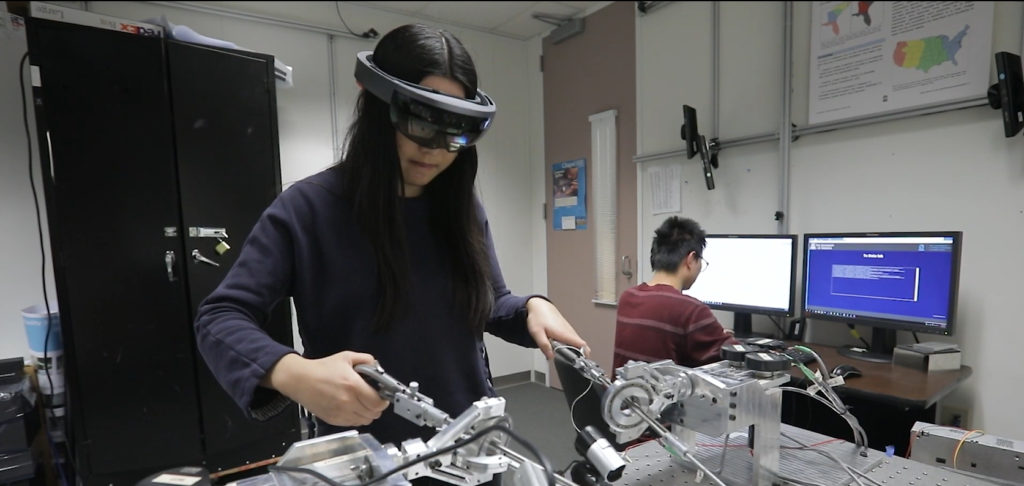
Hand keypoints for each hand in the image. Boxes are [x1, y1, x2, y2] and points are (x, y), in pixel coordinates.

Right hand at [264, 351, 389, 426]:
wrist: (300, 379)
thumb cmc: (322, 368)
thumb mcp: (346, 357)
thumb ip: (366, 359)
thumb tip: (378, 367)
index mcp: (353, 386)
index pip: (378, 403)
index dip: (383, 400)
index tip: (382, 395)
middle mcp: (348, 402)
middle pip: (373, 414)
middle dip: (377, 407)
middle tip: (373, 398)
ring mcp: (340, 413)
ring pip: (364, 421)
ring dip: (367, 413)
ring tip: (363, 403)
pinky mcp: (333, 420)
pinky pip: (352, 423)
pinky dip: (356, 418)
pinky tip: (353, 408)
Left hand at [525, 297, 588, 359]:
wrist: (539, 306)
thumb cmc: (538, 317)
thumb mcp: (537, 333)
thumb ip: (544, 345)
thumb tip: (550, 356)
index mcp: (564, 333)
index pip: (581, 344)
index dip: (585, 353)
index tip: (583, 361)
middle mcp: (569, 331)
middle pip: (582, 345)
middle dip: (580, 354)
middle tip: (574, 361)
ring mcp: (568, 329)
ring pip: (577, 342)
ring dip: (575, 349)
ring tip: (567, 356)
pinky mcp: (566, 329)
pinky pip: (573, 338)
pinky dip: (571, 345)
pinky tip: (563, 347)